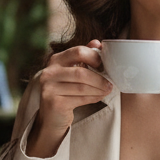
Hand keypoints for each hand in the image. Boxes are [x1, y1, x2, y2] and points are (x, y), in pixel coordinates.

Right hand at [26, 41, 110, 156]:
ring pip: (82, 87)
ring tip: (107, 90)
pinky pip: (80, 99)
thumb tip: (97, 42)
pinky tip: (99, 97)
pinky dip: (93, 98)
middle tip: (110, 82)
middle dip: (99, 78)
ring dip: (99, 89)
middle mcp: (49, 72)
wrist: (51, 116)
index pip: (78, 51)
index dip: (94, 57)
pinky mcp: (53, 103)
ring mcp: (49, 88)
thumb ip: (84, 56)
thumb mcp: (73, 70)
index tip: (104, 65)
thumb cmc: (65, 90)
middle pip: (81, 72)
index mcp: (55, 60)